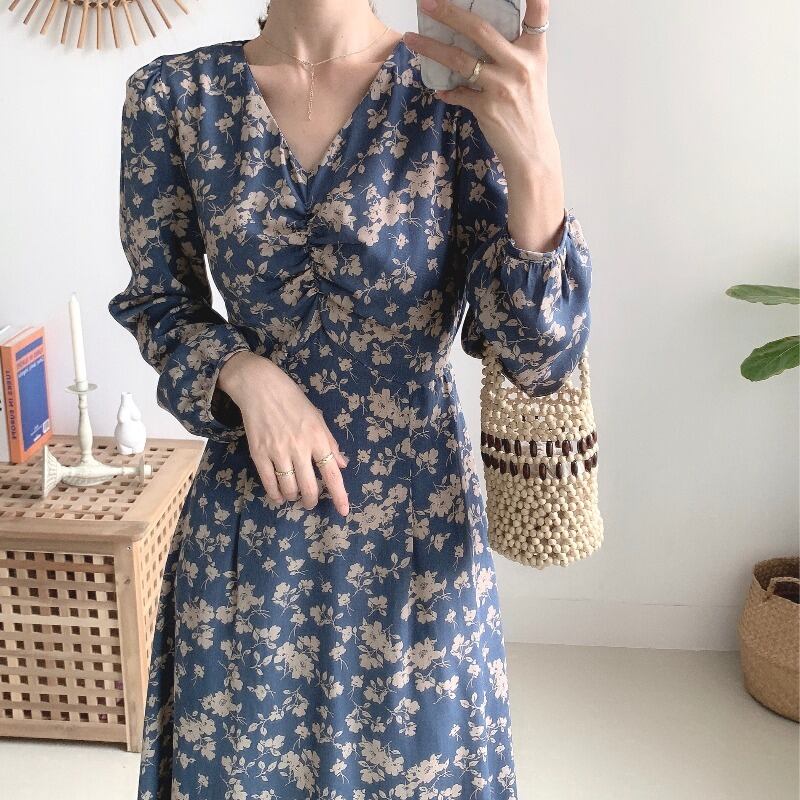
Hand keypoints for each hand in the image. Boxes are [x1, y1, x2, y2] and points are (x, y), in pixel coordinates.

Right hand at [218, 351, 349, 515]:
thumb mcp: (318, 419)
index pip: (332, 473)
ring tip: (295, 495)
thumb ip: (330, 443)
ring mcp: (278, 452)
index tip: (344, 511)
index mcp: (318, 438)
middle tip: (310, 502)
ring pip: (289, 488)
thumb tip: (342, 465)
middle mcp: (300, 448)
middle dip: (311, 501)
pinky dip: (275, 494)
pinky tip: (279, 496)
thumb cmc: (294, 401)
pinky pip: (268, 482)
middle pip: (310, 487)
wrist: (261, 388)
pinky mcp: (259, 454)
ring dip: (294, 497)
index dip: (339, 495)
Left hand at [405, 0, 565, 251]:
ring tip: (411, 38)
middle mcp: (520, 65)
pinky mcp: (487, 107)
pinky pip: (458, 93)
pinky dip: (446, 91)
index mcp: (534, 53)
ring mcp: (502, 85)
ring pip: (459, 59)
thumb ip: (511, 54)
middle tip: (427, 3)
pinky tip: (439, 89)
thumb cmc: (528, 111)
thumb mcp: (531, 76)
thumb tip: (477, 37)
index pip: (538, 15)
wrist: (532, 151)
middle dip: (450, 13)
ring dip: (431, 48)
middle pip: (480, 29)